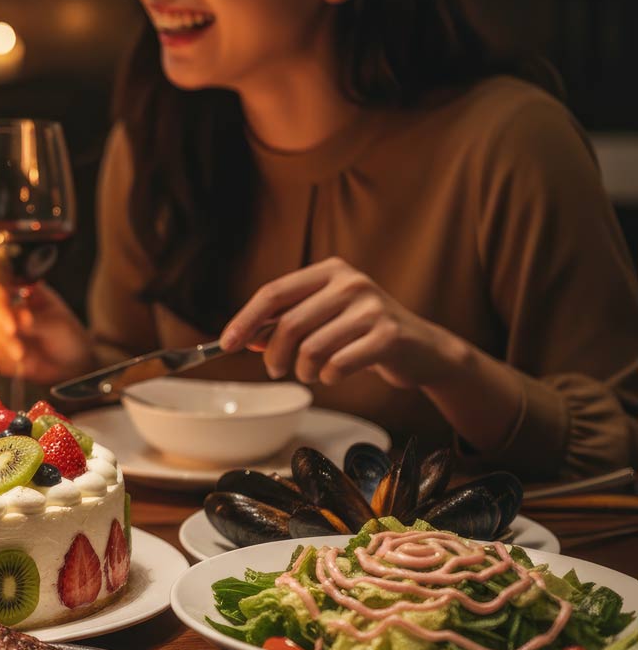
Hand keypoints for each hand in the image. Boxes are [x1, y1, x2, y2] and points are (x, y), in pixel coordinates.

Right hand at [0, 283, 96, 383]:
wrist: (69, 363)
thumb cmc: (67, 336)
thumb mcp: (57, 326)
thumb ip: (38, 322)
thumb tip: (21, 316)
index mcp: (21, 291)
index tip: (11, 328)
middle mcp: (4, 306)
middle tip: (20, 350)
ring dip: (1, 349)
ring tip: (25, 357)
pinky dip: (0, 361)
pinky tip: (19, 364)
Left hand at [220, 257, 468, 388]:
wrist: (423, 350)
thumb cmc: (364, 334)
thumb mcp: (325, 319)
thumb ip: (286, 324)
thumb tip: (246, 338)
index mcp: (330, 271)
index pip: (274, 293)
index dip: (246, 320)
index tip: (227, 344)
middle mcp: (351, 283)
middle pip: (288, 324)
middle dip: (273, 355)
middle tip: (275, 370)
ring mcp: (372, 308)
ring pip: (311, 349)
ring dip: (303, 371)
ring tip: (311, 373)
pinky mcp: (388, 336)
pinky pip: (337, 365)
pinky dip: (328, 377)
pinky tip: (336, 374)